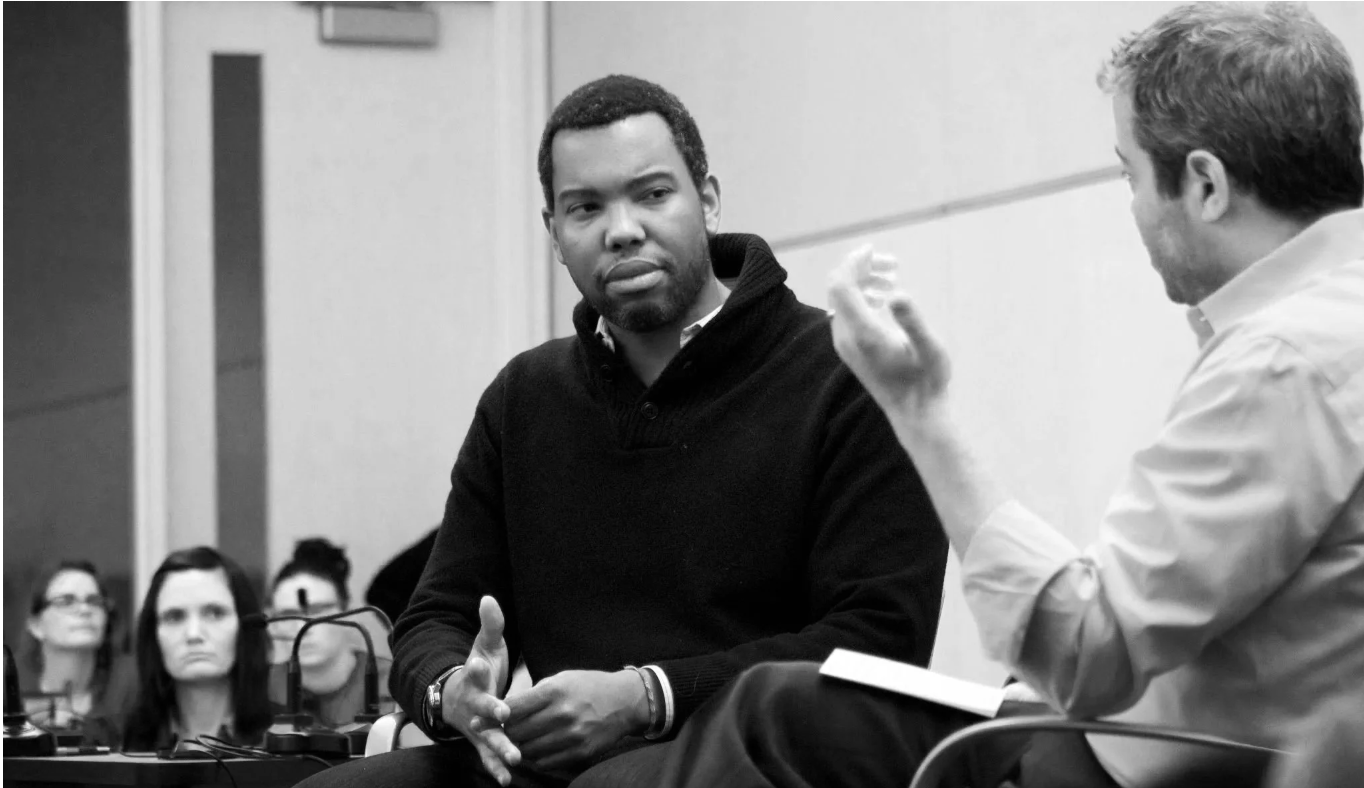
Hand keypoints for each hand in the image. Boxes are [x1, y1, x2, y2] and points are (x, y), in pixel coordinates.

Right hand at [443, 596, 519, 785]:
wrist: (456, 696)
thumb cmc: (480, 667)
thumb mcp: (485, 644)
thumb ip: (491, 624)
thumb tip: (489, 597)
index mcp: (474, 676)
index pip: (474, 669)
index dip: (476, 666)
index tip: (479, 663)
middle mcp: (473, 702)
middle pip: (481, 705)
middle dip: (491, 709)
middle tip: (503, 713)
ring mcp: (476, 724)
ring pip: (487, 736)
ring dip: (499, 746)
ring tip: (514, 756)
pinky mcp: (482, 741)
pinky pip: (488, 757)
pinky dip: (496, 768)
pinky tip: (507, 780)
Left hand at [502, 669, 647, 771]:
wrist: (625, 701)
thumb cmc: (588, 686)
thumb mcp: (561, 678)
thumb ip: (534, 693)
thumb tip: (505, 709)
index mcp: (554, 691)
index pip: (512, 708)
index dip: (495, 716)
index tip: (485, 719)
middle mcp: (562, 714)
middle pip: (517, 732)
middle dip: (507, 733)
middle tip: (506, 731)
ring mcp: (572, 736)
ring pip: (528, 751)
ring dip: (521, 747)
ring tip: (524, 740)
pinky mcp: (580, 753)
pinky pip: (545, 762)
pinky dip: (537, 757)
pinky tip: (540, 748)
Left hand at [828, 244, 951, 420]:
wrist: (915, 414)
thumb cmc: (928, 382)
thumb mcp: (929, 349)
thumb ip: (913, 321)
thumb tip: (897, 294)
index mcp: (862, 333)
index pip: (841, 285)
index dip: (853, 262)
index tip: (874, 249)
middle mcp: (846, 337)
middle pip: (839, 288)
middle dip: (861, 268)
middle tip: (893, 265)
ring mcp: (845, 344)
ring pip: (841, 300)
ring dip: (862, 282)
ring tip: (892, 277)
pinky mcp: (850, 349)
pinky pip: (846, 313)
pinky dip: (861, 297)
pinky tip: (884, 297)